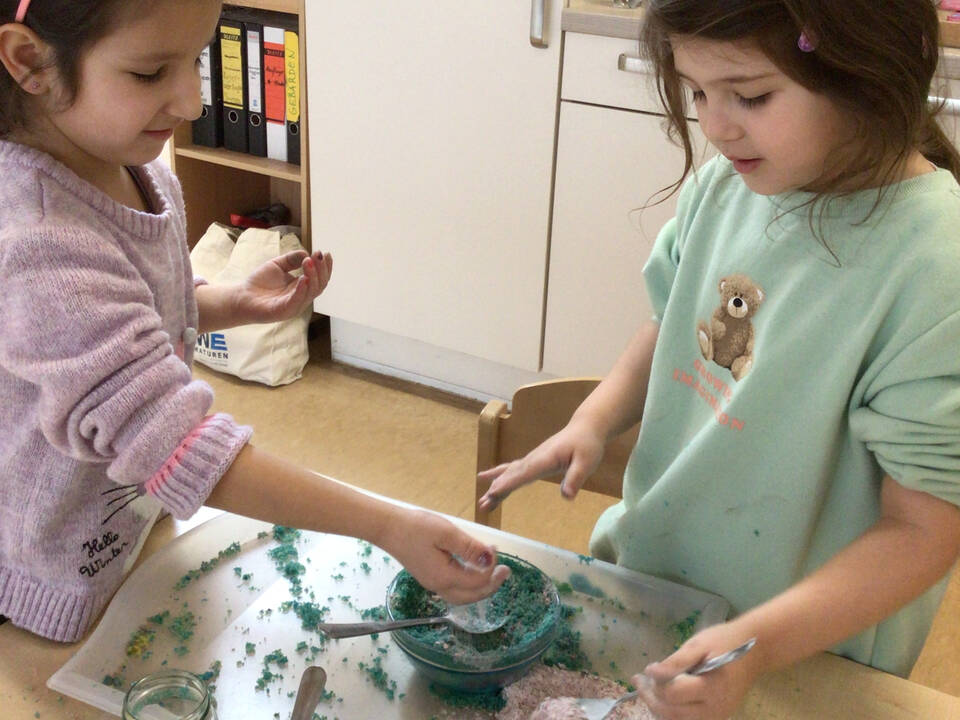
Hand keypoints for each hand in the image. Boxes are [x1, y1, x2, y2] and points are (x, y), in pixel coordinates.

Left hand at [236, 250, 332, 323]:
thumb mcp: (277, 265)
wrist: (240, 297)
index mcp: (302, 288)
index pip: (319, 279)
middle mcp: (301, 298)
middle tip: (318, 255)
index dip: (325, 267)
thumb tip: (306, 253)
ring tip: (309, 261)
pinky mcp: (284, 311)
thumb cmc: (258, 284)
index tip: (326, 253)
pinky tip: (303, 278)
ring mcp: (294, 306)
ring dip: (313, 275)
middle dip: (321, 269)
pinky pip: (297, 300)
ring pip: (311, 292)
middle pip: (319, 285)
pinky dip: (302, 289)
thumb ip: (292, 259)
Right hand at [379, 507, 510, 603]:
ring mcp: (432, 583)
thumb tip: (490, 557)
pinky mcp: (429, 577)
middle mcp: (438, 586)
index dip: (491, 567)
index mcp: (444, 577)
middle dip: (491, 585)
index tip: (495, 548)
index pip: (477, 581)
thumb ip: (469, 547)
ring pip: (463, 595)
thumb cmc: (416, 527)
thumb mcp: (446, 533)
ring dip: (480, 586)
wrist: (387, 528)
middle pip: (472, 596)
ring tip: (492, 570)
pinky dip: (469, 582)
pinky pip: (454, 588)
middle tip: (505, 570)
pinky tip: (473, 567)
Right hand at [476, 418, 604, 511]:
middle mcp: (534, 458)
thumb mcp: (587, 462)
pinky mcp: (533, 461)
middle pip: (512, 475)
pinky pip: (513, 470)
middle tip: (483, 504)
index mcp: (546, 459)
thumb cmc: (587, 445)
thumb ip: (575, 478)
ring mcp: (532, 459)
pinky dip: (499, 476)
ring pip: (509, 473)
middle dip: (497, 490)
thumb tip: (566, 496)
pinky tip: (487, 480)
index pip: (524, 473)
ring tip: (483, 501)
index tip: (493, 493)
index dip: (509, 483)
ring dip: (495, 487)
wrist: (584, 428)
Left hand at [635, 623, 762, 719]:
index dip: (654, 683)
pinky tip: (664, 697)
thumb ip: (675, 661)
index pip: (672, 694)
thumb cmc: (725, 641)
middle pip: (671, 713)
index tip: (647, 668)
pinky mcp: (717, 717)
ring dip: (659, 708)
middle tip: (639, 680)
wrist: (754, 651)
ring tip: (648, 688)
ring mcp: (717, 716)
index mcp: (712, 687)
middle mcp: (715, 709)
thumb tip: (651, 673)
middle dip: (650, 698)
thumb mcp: (698, 644)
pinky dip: (672, 712)